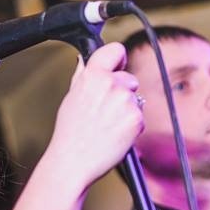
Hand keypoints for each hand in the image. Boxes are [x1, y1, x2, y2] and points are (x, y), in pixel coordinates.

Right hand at [43, 42, 143, 189]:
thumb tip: (85, 60)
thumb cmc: (70, 132)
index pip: (116, 50)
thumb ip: (83, 76)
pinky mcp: (136, 118)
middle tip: (106, 111)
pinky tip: (115, 133)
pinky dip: (131, 125)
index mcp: (92, 75)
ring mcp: (125, 101)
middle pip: (129, 79)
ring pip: (135, 99)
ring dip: (127, 110)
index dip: (119, 58)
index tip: (118, 66)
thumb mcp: (72, 97)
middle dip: (123, 92)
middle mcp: (110, 84)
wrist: (74, 160)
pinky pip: (139, 116)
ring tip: (107, 125)